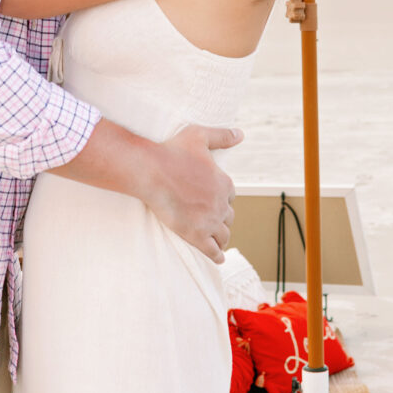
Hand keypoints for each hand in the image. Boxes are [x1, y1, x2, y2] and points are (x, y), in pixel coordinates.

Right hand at [144, 125, 240, 262]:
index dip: (223, 198)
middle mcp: (220, 203)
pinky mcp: (196, 235)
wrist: (151, 171)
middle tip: (214, 222)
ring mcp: (209, 221)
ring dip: (222, 238)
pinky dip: (217, 255)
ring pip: (223, 235)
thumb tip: (241, 134)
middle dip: (223, 218)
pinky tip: (218, 258)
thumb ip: (221, 136)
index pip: (230, 196)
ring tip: (218, 241)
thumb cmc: (172, 151)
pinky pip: (212, 250)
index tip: (215, 201)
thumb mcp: (199, 136)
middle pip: (228, 216)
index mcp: (224, 182)